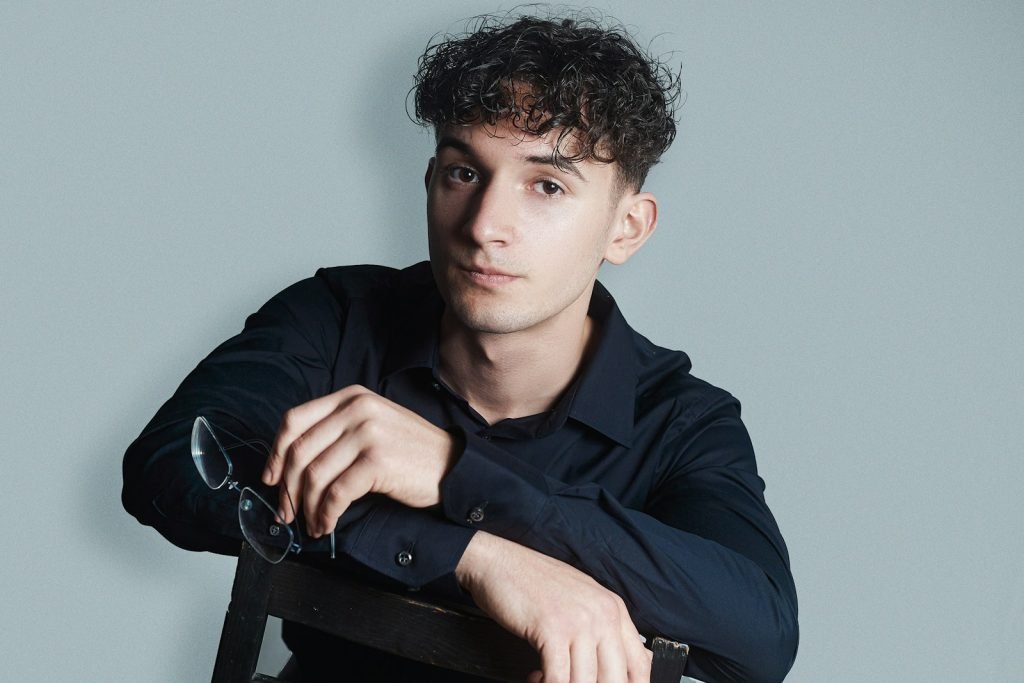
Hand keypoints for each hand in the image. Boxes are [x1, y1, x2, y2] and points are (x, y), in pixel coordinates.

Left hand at [261, 385, 455, 536]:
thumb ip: (338, 430)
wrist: (455, 467)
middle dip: (287, 488)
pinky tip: (327, 525)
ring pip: (315, 475)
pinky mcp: (377, 461)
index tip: (270, 478)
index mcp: (351, 397)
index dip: (275, 452)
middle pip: (299, 451)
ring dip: (307, 507)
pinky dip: (326, 514)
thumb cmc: (412, 453)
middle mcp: (357, 409)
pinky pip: (336, 493)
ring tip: (312, 523)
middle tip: (287, 512)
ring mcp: (367, 433)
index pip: (294, 420)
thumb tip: (290, 462)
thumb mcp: (373, 425)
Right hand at [456, 532, 651, 682]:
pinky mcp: (552, 629)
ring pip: (586, 682)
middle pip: (615, 679)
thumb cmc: (535, 584)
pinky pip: (558, 678)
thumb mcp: (582, 601)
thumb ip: (605, 631)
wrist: (499, 561)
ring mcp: (579, 621)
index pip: (640, 666)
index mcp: (614, 609)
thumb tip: (624, 669)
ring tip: (546, 680)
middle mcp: (603, 615)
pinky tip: (534, 677)